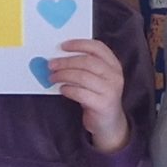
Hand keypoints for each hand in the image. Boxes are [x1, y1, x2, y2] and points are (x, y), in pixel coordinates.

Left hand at [44, 35, 129, 151]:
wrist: (109, 122)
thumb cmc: (98, 96)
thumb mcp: (97, 79)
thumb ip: (85, 67)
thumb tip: (60, 57)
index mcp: (114, 65)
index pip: (98, 48)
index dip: (80, 44)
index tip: (63, 46)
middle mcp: (115, 76)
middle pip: (88, 62)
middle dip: (66, 62)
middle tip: (51, 65)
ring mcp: (111, 90)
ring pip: (83, 76)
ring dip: (64, 75)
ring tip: (53, 77)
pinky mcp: (103, 104)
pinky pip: (81, 93)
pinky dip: (68, 89)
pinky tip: (62, 89)